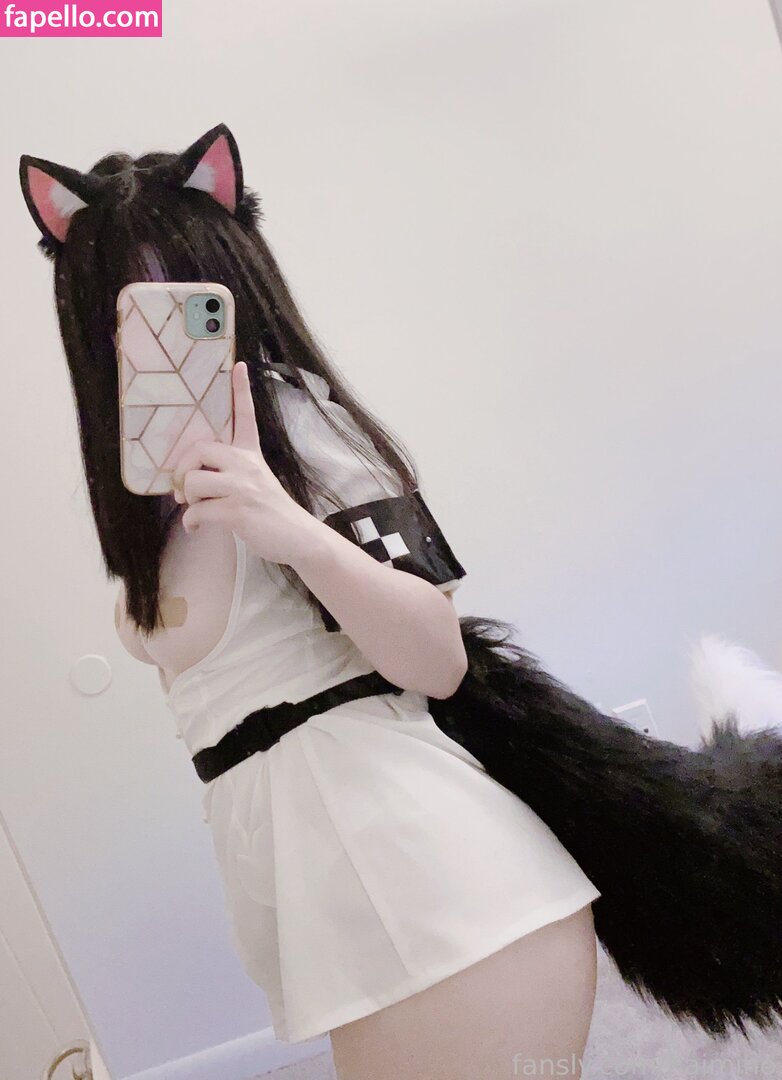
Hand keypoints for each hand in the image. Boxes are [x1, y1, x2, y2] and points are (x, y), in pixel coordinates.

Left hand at [170, 361, 325, 565]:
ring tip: (198, 511)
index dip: (240, 391)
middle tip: (184, 489)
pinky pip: (197, 512)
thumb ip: (229, 474)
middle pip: (198, 449)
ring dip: (188, 501)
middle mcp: (246, 465)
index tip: (238, 365)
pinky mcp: (237, 511)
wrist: (298, 537)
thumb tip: (190, 483)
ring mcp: (242, 488)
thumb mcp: (256, 482)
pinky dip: (192, 523)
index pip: (245, 416)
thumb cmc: (271, 512)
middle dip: (183, 471)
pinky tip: (198, 528)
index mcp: (251, 455)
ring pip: (193, 482)